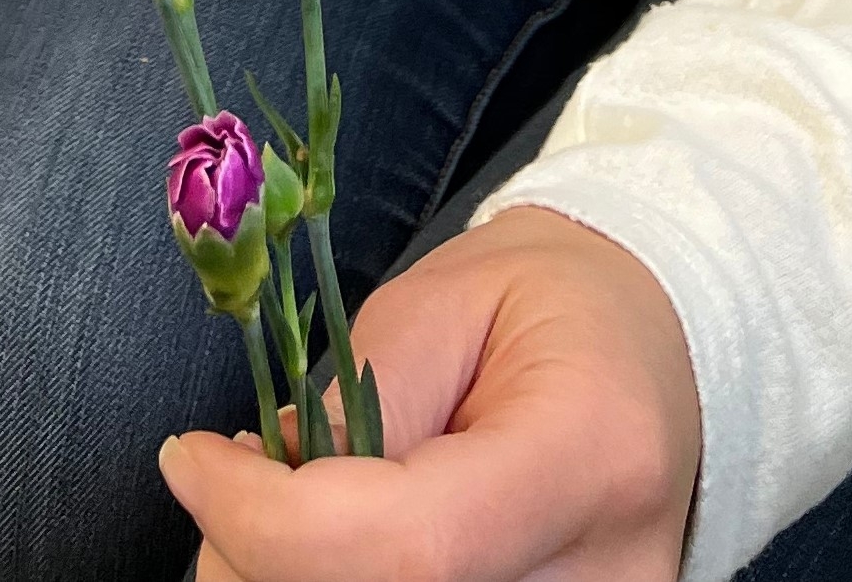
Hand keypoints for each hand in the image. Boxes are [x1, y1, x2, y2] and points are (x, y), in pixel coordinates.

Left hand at [163, 207, 700, 581]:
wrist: (660, 345)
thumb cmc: (553, 301)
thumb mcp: (446, 297)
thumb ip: (356, 399)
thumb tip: (247, 496)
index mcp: (590, 451)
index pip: (409, 547)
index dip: (270, 524)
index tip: (192, 461)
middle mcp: (608, 578)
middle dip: (265, 566)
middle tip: (226, 493)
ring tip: (284, 513)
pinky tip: (338, 549)